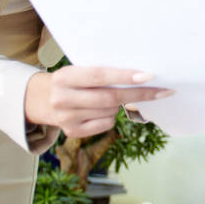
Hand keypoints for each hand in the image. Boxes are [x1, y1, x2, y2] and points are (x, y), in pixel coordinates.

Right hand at [24, 67, 172, 137]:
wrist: (41, 100)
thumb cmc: (71, 81)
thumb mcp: (78, 70)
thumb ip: (101, 73)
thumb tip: (140, 76)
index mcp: (64, 77)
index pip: (99, 76)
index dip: (125, 76)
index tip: (149, 76)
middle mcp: (62, 98)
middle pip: (109, 98)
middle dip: (139, 95)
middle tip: (163, 91)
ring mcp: (66, 118)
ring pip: (109, 111)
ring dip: (120, 105)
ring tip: (112, 96)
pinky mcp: (72, 132)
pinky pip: (106, 124)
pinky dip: (111, 116)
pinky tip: (100, 110)